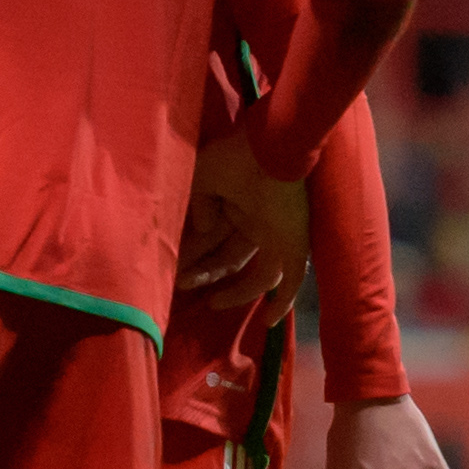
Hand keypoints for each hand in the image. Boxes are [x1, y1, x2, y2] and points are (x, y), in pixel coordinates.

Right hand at [176, 130, 307, 306]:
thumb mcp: (201, 176)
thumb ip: (196, 202)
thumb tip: (202, 228)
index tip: (173, 270)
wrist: (273, 147)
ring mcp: (278, 237)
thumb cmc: (235, 156)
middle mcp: (258, 225)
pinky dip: (281, 302)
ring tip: (215, 303)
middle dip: (205, 273)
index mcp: (237, 208)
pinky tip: (268, 322)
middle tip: (182, 283)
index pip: (214, 242)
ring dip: (238, 293)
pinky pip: (291, 281)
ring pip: (258, 276)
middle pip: (231, 261)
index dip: (193, 257)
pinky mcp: (295, 245)